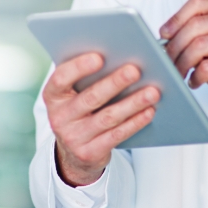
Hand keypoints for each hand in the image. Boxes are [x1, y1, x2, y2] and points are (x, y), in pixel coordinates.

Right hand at [43, 52, 160, 185]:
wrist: (74, 151)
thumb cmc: (81, 108)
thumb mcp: (76, 92)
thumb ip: (89, 75)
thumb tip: (122, 54)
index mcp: (54, 96)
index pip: (61, 78)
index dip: (79, 67)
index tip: (100, 57)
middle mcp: (59, 117)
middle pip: (91, 98)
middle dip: (115, 83)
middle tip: (135, 70)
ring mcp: (73, 138)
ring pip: (108, 117)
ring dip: (133, 103)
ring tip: (152, 91)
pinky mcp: (89, 153)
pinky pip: (116, 135)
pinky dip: (135, 122)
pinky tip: (149, 111)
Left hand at [160, 0, 207, 147]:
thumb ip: (198, 32)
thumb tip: (166, 33)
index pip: (200, 3)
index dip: (177, 18)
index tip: (165, 34)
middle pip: (197, 24)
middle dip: (175, 44)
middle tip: (167, 58)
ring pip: (200, 44)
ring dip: (182, 62)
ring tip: (180, 72)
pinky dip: (196, 76)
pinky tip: (196, 81)